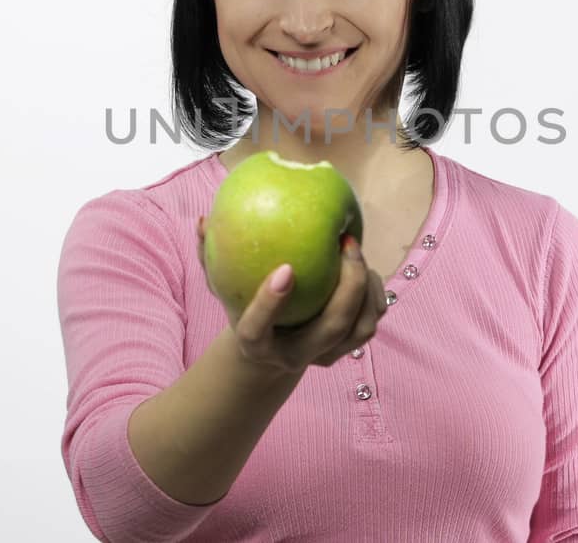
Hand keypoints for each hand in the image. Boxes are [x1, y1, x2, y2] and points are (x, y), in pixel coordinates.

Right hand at [197, 214, 388, 373]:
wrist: (271, 353)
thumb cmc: (243, 308)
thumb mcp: (222, 288)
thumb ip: (209, 257)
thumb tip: (203, 221)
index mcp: (255, 344)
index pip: (256, 329)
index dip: (270, 303)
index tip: (286, 268)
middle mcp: (293, 356)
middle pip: (331, 328)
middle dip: (348, 286)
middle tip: (345, 244)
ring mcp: (324, 356)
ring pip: (359, 328)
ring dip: (366, 288)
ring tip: (355, 252)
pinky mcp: (346, 348)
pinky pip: (371, 320)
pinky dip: (374, 293)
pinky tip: (364, 265)